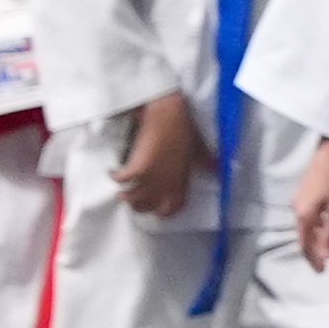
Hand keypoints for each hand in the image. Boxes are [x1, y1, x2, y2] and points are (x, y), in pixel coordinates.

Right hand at [116, 93, 202, 221]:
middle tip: (135, 200)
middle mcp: (165, 184)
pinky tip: (112, 173)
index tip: (156, 211)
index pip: (173, 207)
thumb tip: (216, 168)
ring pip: (134, 198)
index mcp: (180, 181)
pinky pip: (122, 180)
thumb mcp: (199, 148)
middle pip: (149, 207)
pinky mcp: (137, 167)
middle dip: (141, 207)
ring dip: (127, 197)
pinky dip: (115, 177)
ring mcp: (151, 177)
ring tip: (122, 193)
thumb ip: (206, 161)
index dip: (164, 212)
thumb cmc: (184, 130)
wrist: (168, 115)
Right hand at [292, 133, 328, 269]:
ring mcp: (301, 200)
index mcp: (304, 214)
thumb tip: (326, 255)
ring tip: (327, 250)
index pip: (306, 244)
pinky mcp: (307, 193)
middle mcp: (298, 209)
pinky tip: (327, 229)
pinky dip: (317, 227)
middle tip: (324, 265)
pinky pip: (309, 217)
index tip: (322, 271)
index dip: (313, 259)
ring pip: (306, 227)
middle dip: (314, 252)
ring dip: (316, 240)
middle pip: (304, 237)